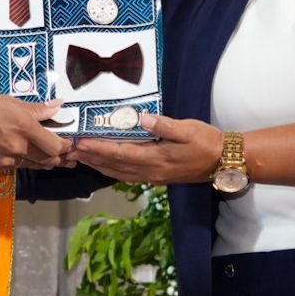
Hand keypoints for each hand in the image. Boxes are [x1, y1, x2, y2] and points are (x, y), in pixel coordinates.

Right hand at [0, 93, 73, 169]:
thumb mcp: (10, 102)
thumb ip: (37, 109)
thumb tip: (59, 105)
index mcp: (25, 128)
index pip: (56, 146)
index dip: (67, 146)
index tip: (72, 143)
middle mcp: (18, 147)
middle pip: (48, 160)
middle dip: (61, 159)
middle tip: (71, 157)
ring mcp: (6, 160)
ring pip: (33, 165)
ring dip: (46, 163)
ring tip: (55, 161)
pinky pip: (16, 166)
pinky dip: (24, 162)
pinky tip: (27, 158)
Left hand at [67, 113, 222, 184]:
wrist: (223, 162)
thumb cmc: (206, 141)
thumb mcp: (188, 129)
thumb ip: (165, 125)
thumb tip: (143, 118)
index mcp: (155, 158)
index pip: (120, 153)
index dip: (98, 148)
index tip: (80, 142)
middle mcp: (150, 171)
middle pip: (114, 166)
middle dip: (91, 158)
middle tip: (71, 150)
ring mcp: (153, 176)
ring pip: (118, 174)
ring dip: (99, 166)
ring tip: (82, 158)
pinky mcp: (156, 177)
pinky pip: (127, 176)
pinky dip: (112, 171)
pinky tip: (106, 166)